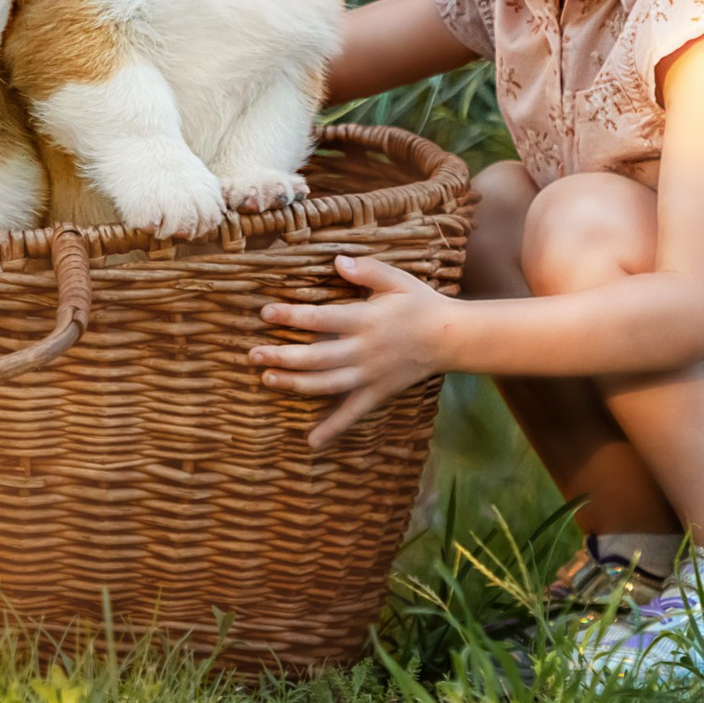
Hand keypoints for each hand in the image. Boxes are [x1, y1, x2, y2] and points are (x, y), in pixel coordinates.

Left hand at [251, 254, 449, 447]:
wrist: (450, 338)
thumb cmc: (420, 304)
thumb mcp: (397, 280)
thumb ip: (367, 270)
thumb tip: (337, 261)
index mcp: (365, 320)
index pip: (321, 319)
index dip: (291, 317)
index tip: (265, 313)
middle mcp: (364, 351)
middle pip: (316, 357)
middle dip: (282, 356)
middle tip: (253, 353)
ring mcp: (370, 376)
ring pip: (326, 385)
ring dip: (294, 384)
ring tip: (266, 379)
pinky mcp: (377, 393)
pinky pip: (352, 414)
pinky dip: (333, 429)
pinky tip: (311, 441)